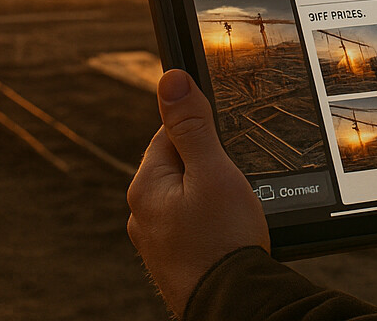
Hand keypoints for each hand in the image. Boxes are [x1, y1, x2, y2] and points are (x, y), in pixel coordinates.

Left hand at [127, 70, 269, 317]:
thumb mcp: (214, 170)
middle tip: (234, 183)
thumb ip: (192, 125)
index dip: (204, 134)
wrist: (234, 304)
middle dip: (208, 166)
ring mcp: (155, 241)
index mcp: (146, 186)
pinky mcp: (172, 261)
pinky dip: (210, 221)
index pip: (171, 134)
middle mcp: (142, 214)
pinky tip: (228, 232)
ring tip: (234, 211)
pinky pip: (191, 224)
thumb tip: (170, 78)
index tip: (227, 149)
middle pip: (179, 165)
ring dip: (210, 195)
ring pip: (186, 196)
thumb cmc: (225, 239)